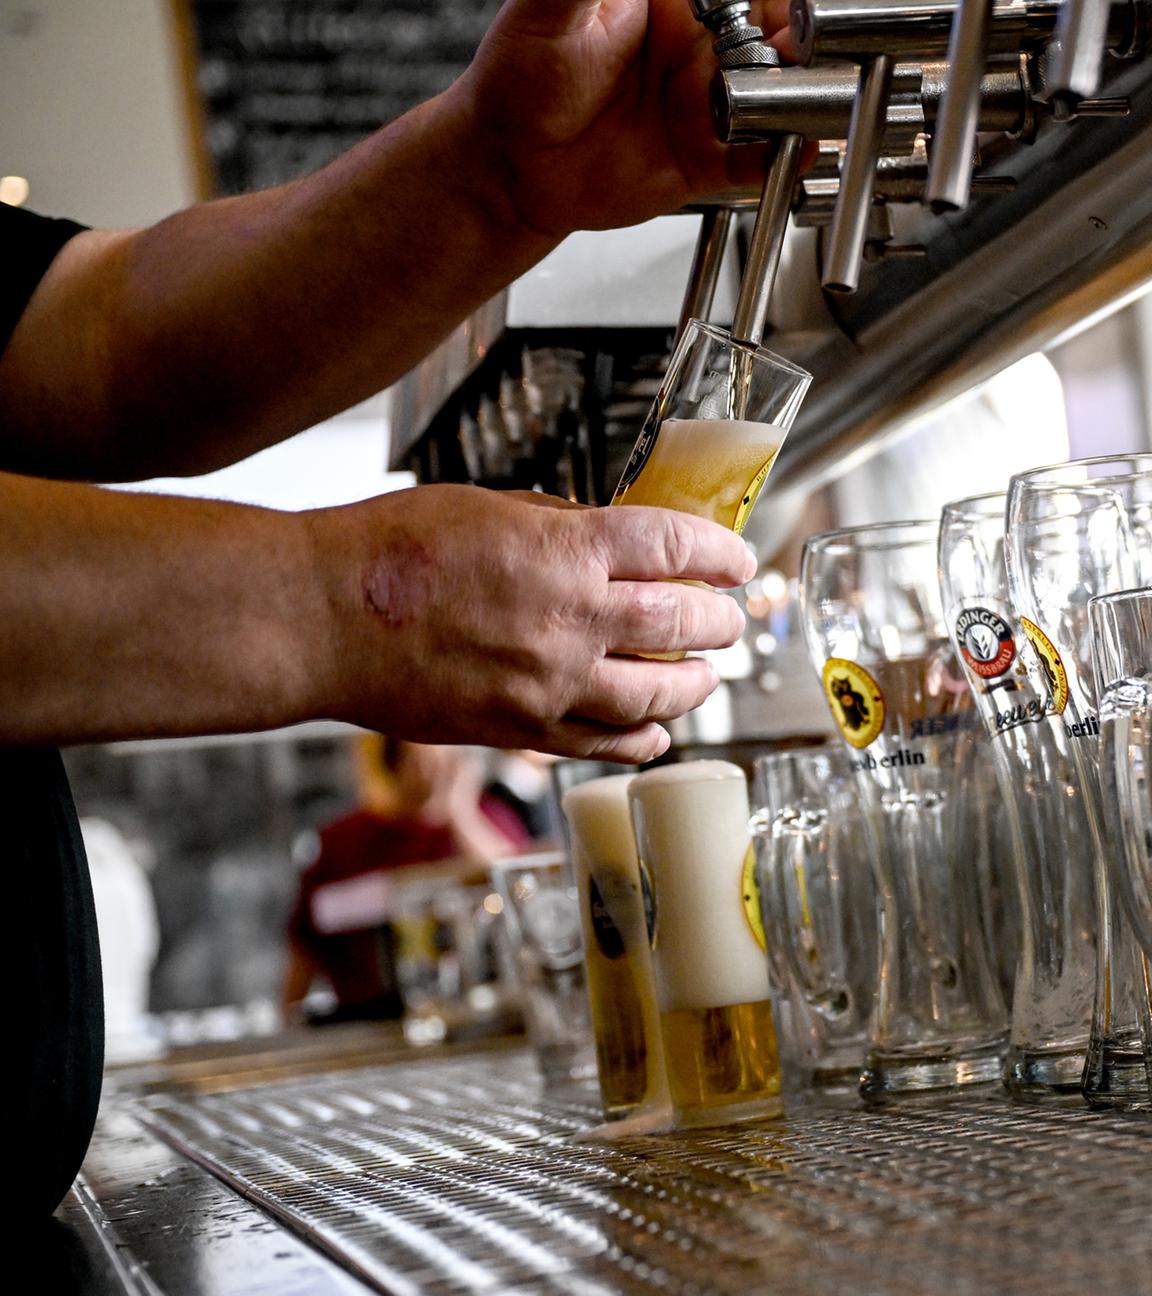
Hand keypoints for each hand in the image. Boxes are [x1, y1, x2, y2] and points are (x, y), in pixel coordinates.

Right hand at [304, 486, 753, 762]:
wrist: (324, 617)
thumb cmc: (389, 551)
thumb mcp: (487, 506)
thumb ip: (556, 524)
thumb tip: (601, 536)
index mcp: (566, 550)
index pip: (675, 545)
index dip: (720, 553)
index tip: (738, 560)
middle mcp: (571, 619)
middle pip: (680, 623)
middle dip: (719, 622)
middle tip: (731, 621)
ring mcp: (548, 682)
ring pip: (653, 695)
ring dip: (694, 687)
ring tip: (707, 680)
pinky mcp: (518, 728)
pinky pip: (600, 743)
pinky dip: (639, 741)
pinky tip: (656, 736)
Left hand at [456, 0, 793, 236]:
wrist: (508, 165)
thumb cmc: (519, 78)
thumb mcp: (552, 6)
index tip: (787, 4)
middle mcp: (696, 49)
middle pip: (773, 34)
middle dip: (804, 37)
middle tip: (809, 45)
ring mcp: (704, 105)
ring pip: (775, 92)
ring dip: (803, 91)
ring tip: (816, 92)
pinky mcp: (701, 161)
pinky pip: (754, 158)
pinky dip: (782, 155)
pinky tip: (799, 147)